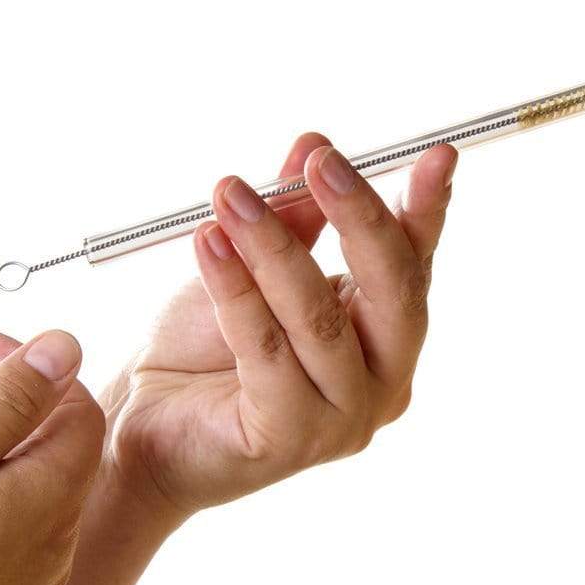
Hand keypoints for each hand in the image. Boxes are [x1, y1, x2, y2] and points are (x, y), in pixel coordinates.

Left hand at [0, 137, 456, 528]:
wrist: (148, 424)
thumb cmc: (206, 347)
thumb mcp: (254, 267)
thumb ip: (292, 217)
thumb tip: (312, 144)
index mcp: (385, 336)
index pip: (414, 265)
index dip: (426, 210)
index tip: (436, 155)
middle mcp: (382, 382)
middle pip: (393, 293)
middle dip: (359, 217)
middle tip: (321, 162)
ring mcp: (342, 419)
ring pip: (319, 318)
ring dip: (274, 246)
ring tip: (231, 194)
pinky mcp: (289, 440)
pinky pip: (264, 350)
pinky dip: (235, 290)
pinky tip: (208, 243)